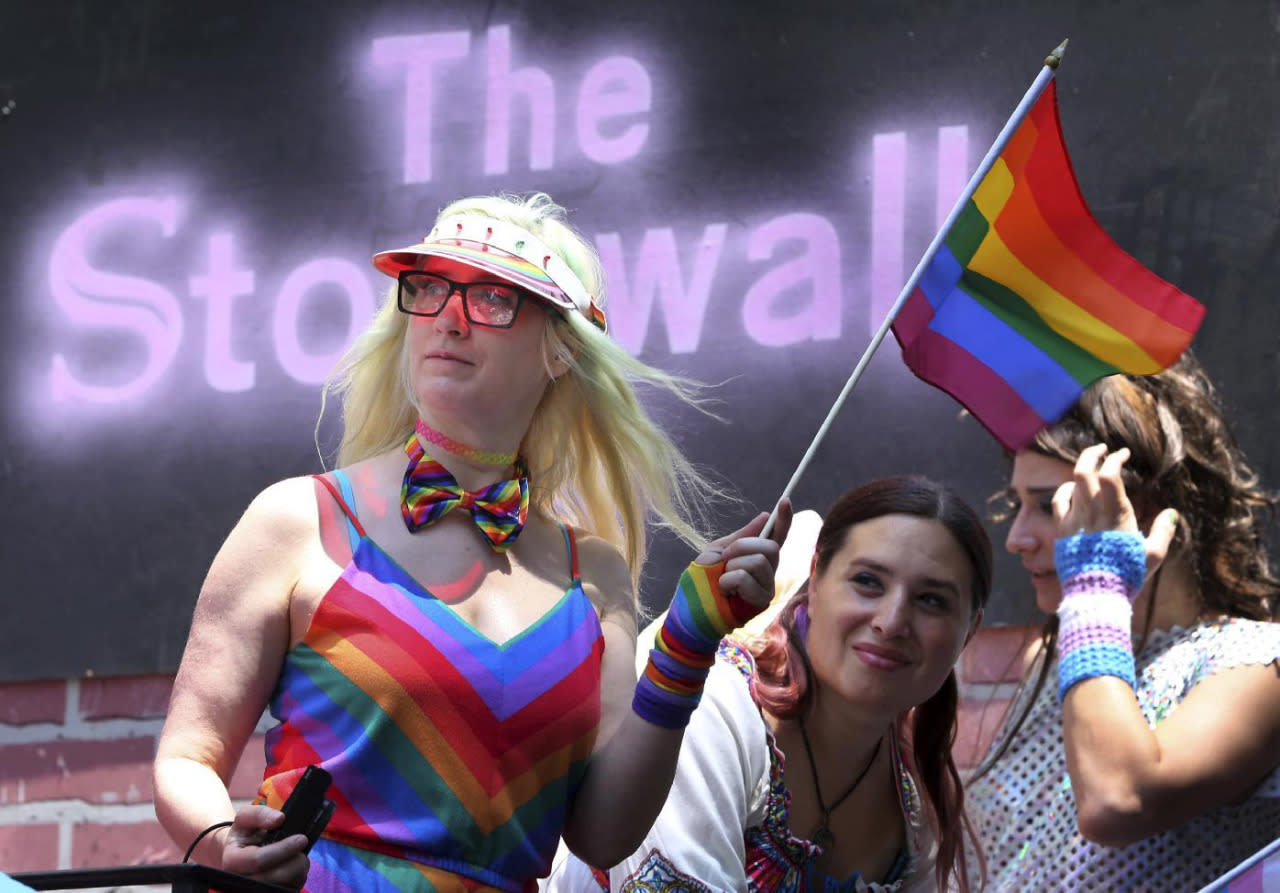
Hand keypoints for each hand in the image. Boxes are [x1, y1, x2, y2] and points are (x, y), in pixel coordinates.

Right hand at [218, 804, 310, 889]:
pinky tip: (293, 867)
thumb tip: (279, 819)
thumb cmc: (244, 834)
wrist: (240, 853)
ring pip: (286, 886)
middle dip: (296, 861)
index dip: (284, 849)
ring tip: (297, 856)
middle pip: (276, 877)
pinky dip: (298, 878)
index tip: (301, 838)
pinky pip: (289, 890)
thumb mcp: (246, 817)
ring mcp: (254, 891)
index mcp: (232, 861)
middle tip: (302, 847)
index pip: (259, 860)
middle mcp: (240, 882)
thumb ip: (260, 814)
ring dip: (299, 869)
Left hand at [694, 499, 792, 607]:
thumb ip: (741, 536)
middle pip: (771, 546)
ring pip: (758, 562)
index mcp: (758, 555)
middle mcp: (768, 570)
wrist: (692, 607)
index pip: (777, 535)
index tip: (785, 501)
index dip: (784, 519)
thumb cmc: (704, 580)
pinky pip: (747, 579)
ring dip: (732, 566)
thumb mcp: (719, 551)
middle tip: (725, 558)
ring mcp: (767, 586)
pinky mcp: (762, 601)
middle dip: (742, 547)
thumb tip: (765, 516)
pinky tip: (725, 591)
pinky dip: (728, 581)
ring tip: (723, 579)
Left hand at [1052, 443, 1177, 574]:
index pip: (1110, 475)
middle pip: (1085, 471)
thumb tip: (1171, 512)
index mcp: (1116, 515)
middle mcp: (1092, 513)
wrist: (1095, 595)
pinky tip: (1072, 488)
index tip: (1124, 454)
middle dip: (1093, 454)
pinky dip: (1065, 490)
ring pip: (1072, 484)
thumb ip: (1163, 531)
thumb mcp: (1153, 555)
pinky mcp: (1063, 531)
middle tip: (1103, 448)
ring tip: (1091, 467)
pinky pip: (1059, 502)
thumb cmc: (1127, 576)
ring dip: (1082, 470)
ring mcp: (1074, 520)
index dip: (1116, 459)